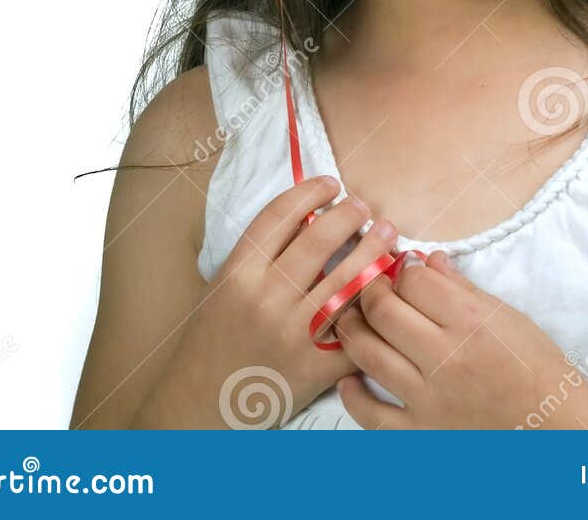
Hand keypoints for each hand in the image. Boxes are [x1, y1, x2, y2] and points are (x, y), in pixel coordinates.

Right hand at [136, 176, 397, 427]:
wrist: (201, 404)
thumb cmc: (212, 339)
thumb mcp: (222, 286)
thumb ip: (258, 253)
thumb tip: (306, 213)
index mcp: (239, 274)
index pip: (280, 215)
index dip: (310, 192)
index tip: (330, 183)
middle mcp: (267, 299)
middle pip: (320, 239)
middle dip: (350, 213)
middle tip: (363, 205)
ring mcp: (293, 335)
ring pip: (348, 280)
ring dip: (374, 250)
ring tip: (386, 233)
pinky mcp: (315, 368)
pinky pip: (358, 331)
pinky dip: (376, 308)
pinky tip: (386, 288)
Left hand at [334, 249, 587, 429]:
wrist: (557, 428)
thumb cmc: (537, 367)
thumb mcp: (507, 316)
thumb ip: (462, 287)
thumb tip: (427, 260)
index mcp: (470, 321)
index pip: (414, 280)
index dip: (403, 269)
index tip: (402, 269)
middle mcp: (445, 357)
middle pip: (383, 310)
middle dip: (371, 290)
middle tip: (370, 287)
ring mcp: (430, 399)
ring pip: (368, 354)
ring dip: (351, 330)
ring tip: (350, 319)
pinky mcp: (423, 434)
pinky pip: (373, 416)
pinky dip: (354, 396)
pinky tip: (348, 379)